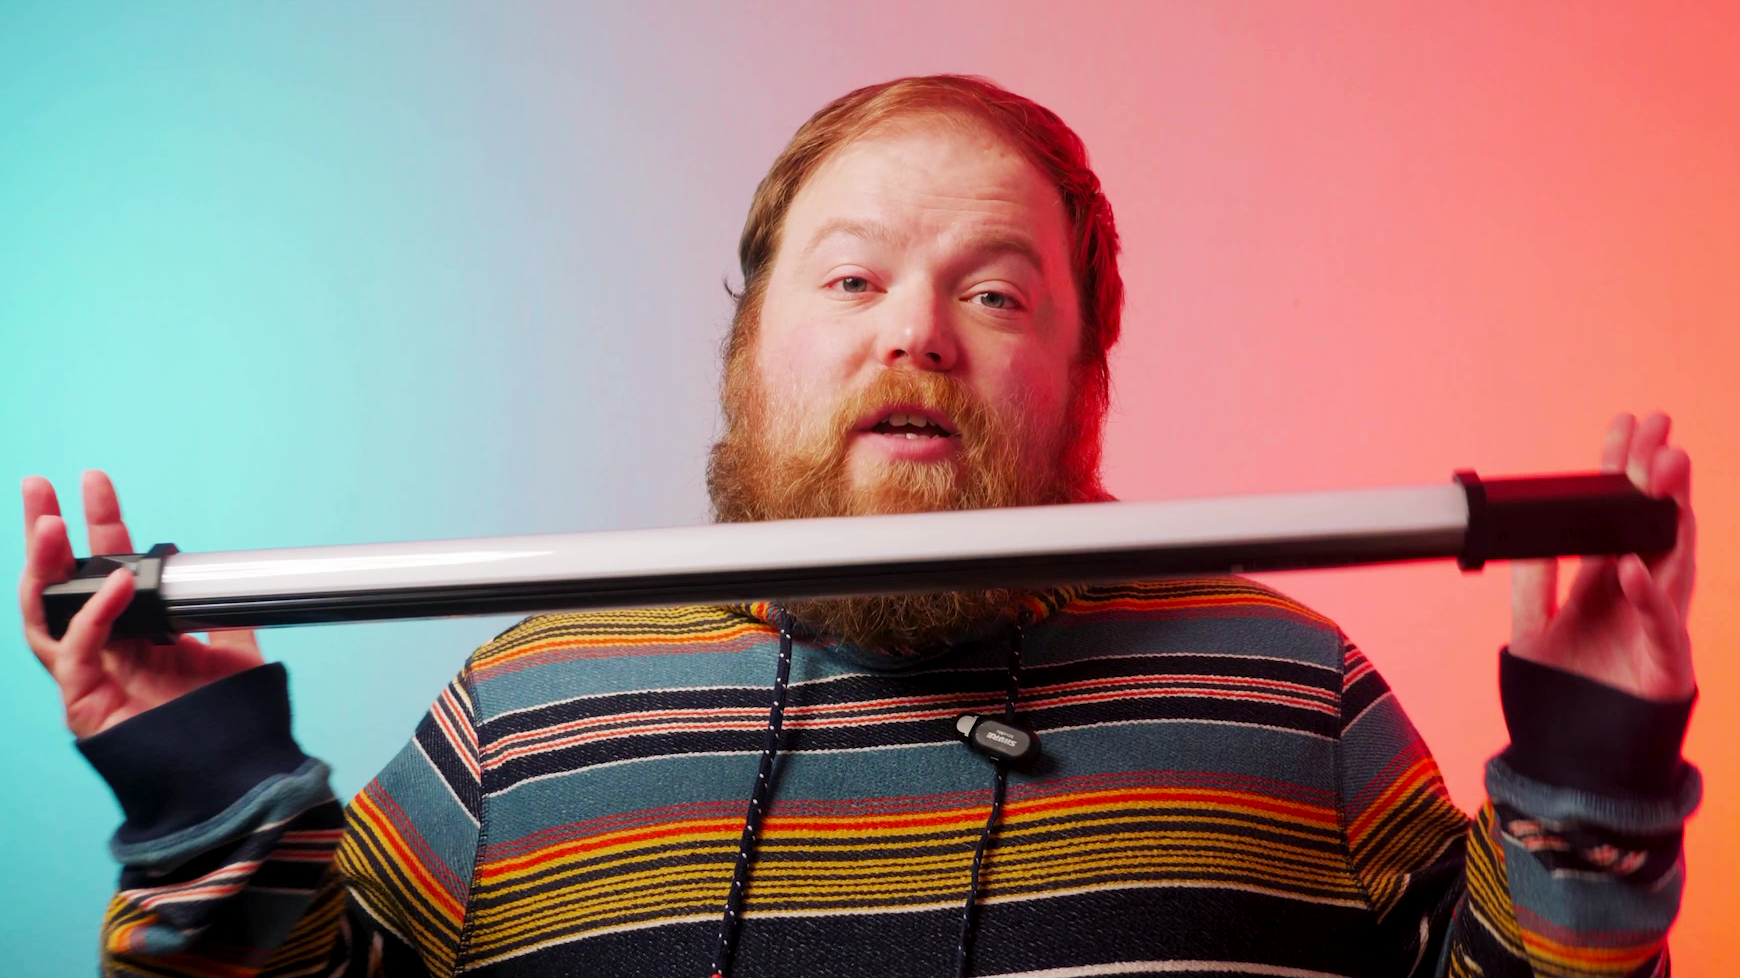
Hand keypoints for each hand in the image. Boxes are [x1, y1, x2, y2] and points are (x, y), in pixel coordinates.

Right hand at [19, 471, 263, 737]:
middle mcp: (102, 650)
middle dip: (43, 533)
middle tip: (37, 485)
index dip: (100, 527)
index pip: (107, 569)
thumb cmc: (226, 723)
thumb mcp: (234, 656)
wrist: (231, 773)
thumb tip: (236, 587)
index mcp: (132, 634)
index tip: (96, 483)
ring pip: (44, 612)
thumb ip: (225, 621)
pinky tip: (118, 583)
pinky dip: (96, 614)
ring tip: (51, 523)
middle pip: (58, 584)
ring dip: (43, 566)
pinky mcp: (83, 701)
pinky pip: (77, 650)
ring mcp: (87, 675)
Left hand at [1509, 412, 1695, 701]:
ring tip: (1667, 471)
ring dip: (1670, 517)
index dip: (1622, 472)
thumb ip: (1536, 583)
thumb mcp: (1534, 630)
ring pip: (1673, 562)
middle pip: (1653, 526)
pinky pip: (1660, 626)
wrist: (1576, 767)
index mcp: (1607, 584)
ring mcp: (1657, 629)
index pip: (1620, 516)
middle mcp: (1638, 598)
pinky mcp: (1665, 667)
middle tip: (1659, 427)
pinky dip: (1648, 597)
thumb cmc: (1562, 701)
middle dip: (1657, 476)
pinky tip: (1634, 568)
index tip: (1623, 425)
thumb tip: (1529, 534)